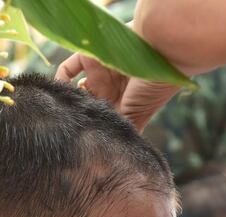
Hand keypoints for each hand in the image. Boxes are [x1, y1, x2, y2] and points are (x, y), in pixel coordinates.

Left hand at [55, 53, 179, 131]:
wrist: (164, 49)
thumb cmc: (156, 86)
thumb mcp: (138, 115)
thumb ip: (121, 132)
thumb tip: (107, 157)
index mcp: (125, 106)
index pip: (102, 120)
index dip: (91, 129)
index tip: (78, 141)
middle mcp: (113, 91)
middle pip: (87, 106)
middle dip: (77, 115)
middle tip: (66, 126)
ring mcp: (102, 74)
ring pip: (76, 88)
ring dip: (68, 99)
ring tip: (64, 110)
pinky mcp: (92, 56)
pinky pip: (69, 68)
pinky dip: (61, 78)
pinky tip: (60, 91)